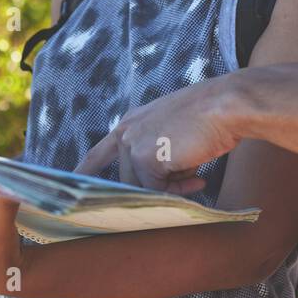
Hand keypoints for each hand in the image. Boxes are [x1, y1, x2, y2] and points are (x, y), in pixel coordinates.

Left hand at [75, 70, 247, 191]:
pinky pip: (158, 191)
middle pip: (130, 179)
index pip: (100, 152)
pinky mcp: (144, 158)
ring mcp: (133, 144)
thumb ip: (158, 155)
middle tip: (188, 179)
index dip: (86, 171)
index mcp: (131, 122)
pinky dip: (180, 189)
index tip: (72, 185)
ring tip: (196, 170)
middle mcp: (126, 131)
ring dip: (172, 186)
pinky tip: (199, 176)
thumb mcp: (174, 132)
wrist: (225, 106)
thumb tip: (156, 187)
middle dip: (158, 186)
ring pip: (144, 187)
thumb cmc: (209, 116)